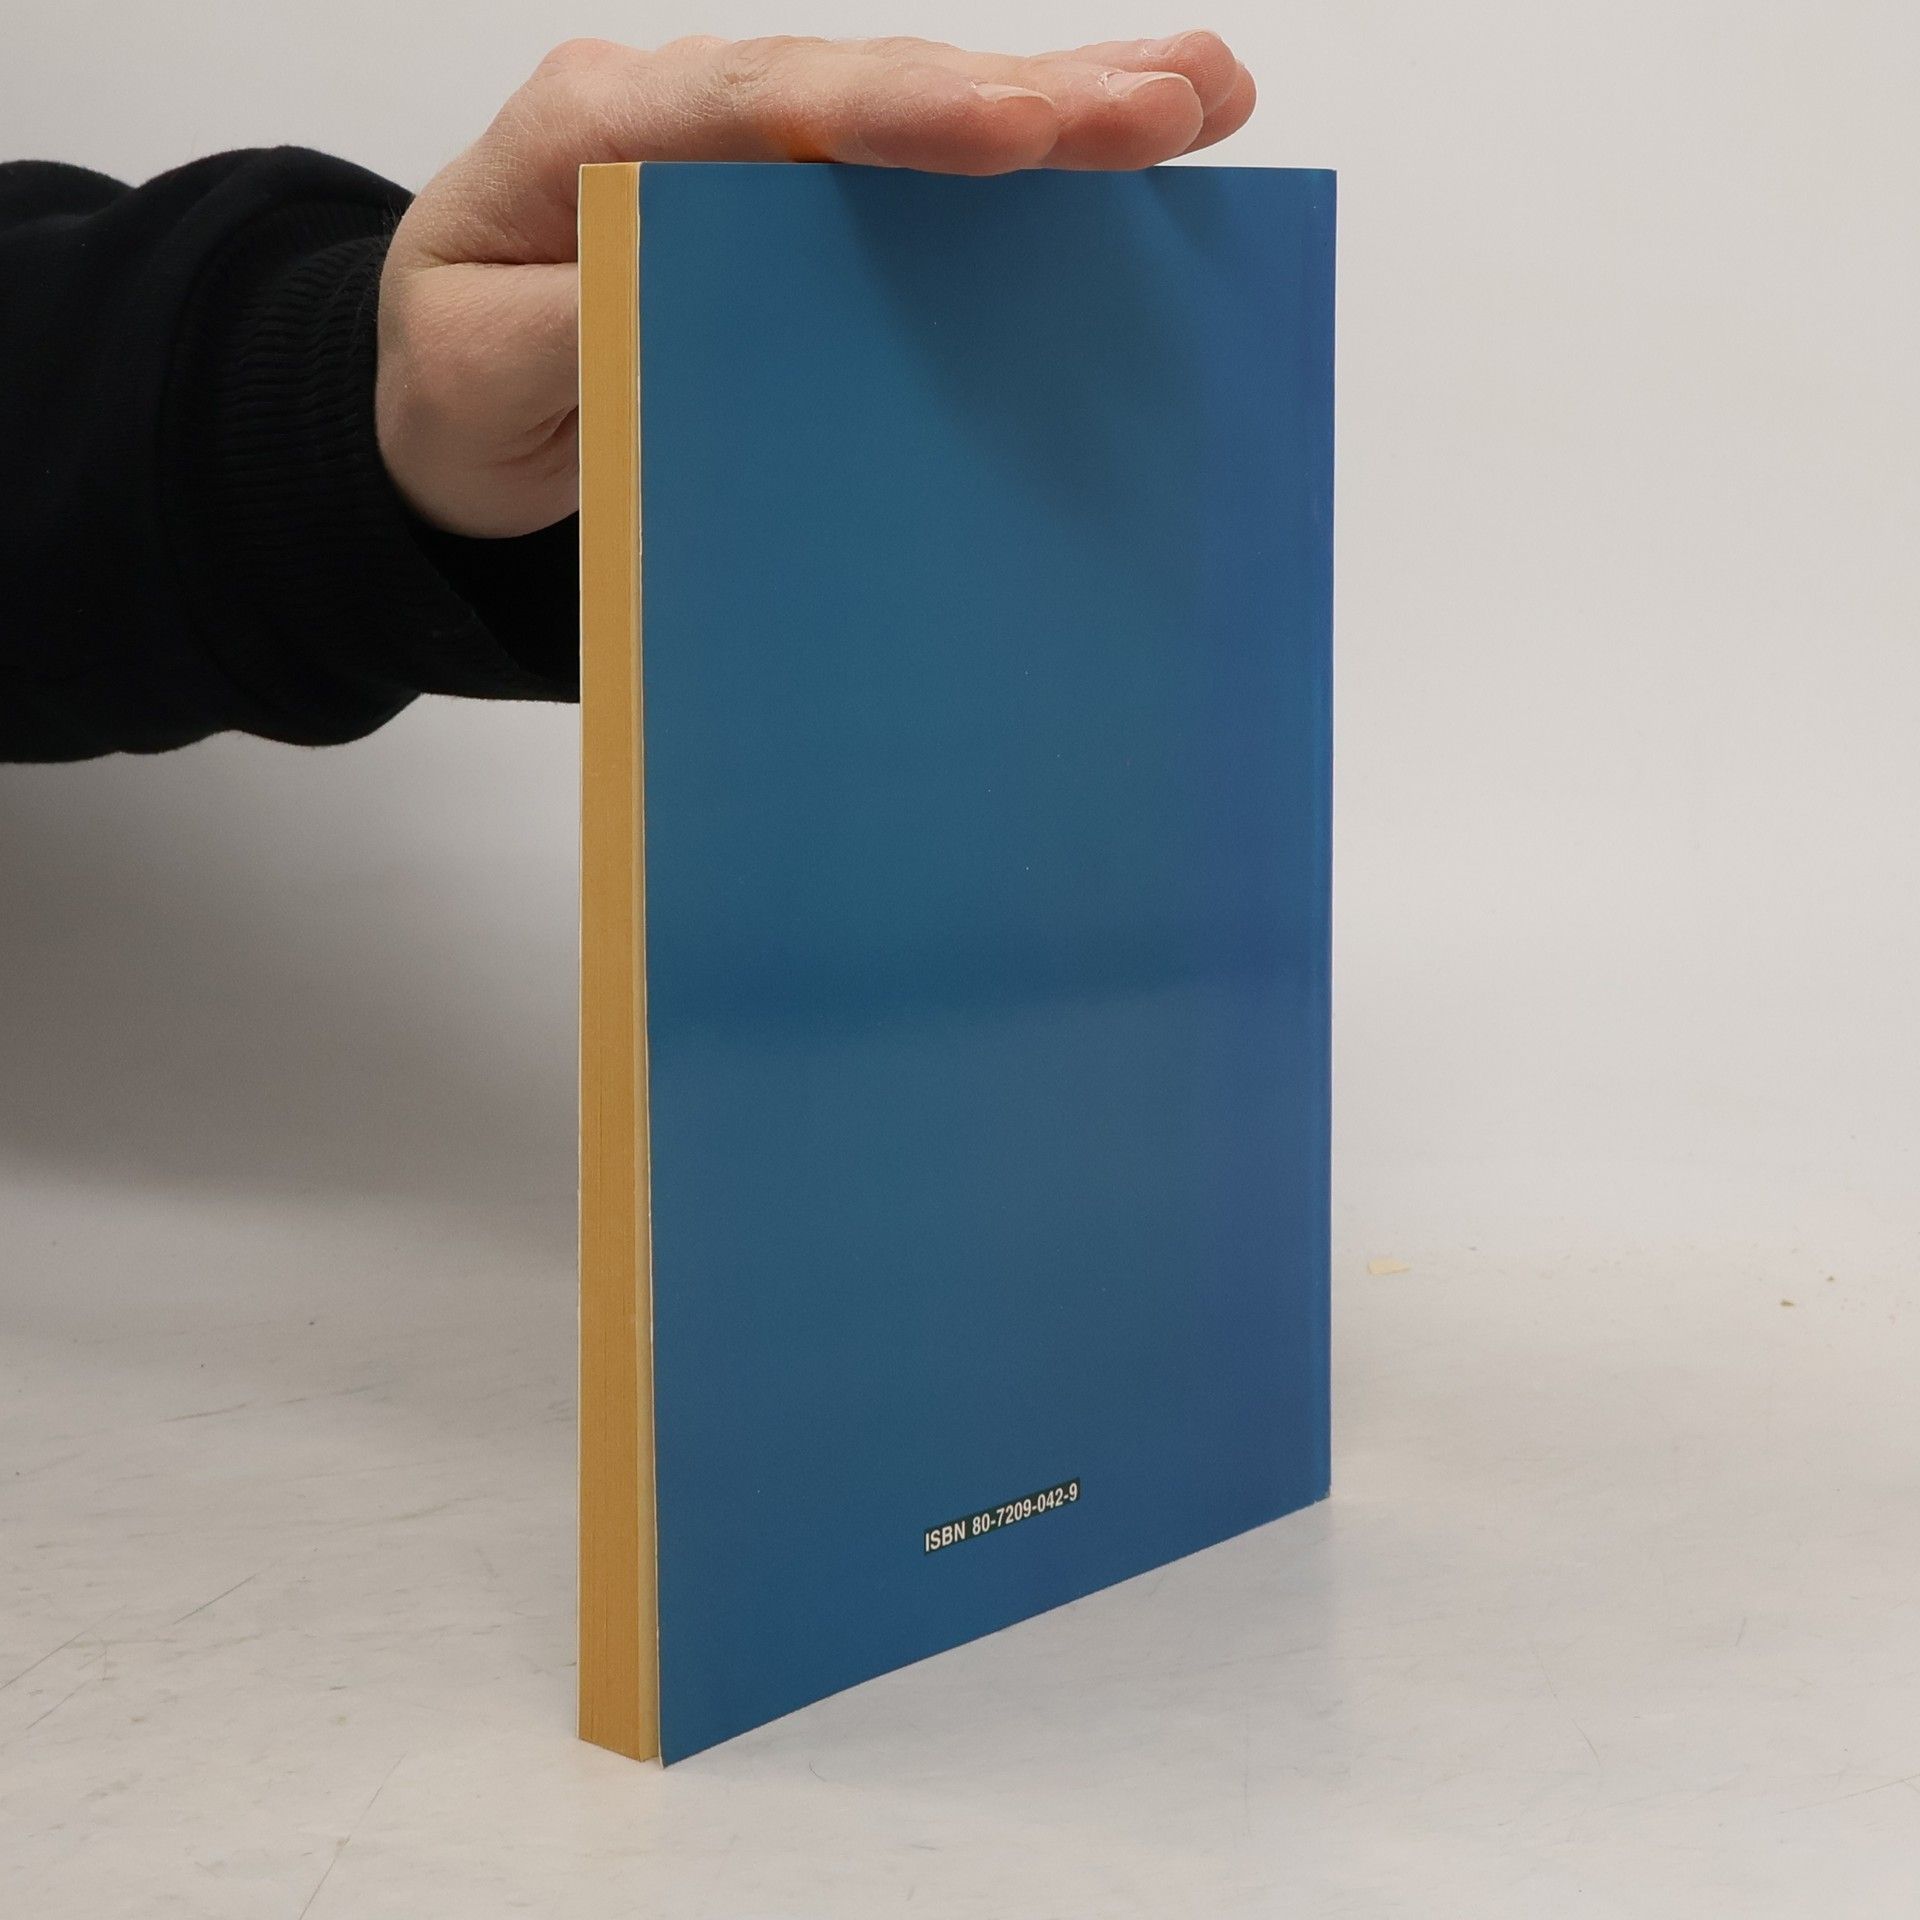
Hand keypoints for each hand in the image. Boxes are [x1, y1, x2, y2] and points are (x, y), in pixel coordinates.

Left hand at [375, 31, 1256, 537]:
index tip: (1022, 131)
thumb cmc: (454, 386)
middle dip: (1035, 89)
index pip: (769, 105)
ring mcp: (751, 159)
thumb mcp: (476, 370)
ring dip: (1066, 102)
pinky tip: (1128, 148)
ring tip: (1202, 97)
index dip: (904, 114)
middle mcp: (689, 118)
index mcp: (599, 132)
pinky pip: (918, 182)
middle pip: (873, 86)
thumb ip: (573, 324)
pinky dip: (1026, 164)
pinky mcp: (795, 216)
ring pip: (918, 116)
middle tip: (1178, 98)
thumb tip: (686, 286)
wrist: (441, 412)